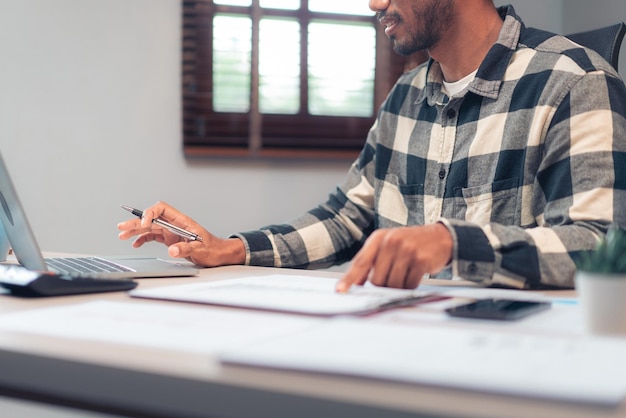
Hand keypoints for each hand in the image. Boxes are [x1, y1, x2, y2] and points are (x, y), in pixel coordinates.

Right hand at [117, 201, 244, 266]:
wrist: (219, 254)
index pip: (162, 208)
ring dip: (135, 231)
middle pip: (151, 218)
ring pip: (150, 227)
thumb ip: (186, 249)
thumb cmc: (213, 249)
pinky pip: (154, 236)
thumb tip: (172, 250)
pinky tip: (136, 244)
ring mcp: (172, 231)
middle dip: (136, 222)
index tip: (144, 224)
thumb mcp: (201, 249)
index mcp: (182, 221)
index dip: (150, 213)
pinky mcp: (170, 239)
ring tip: (122, 235)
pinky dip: (143, 239)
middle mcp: (175, 224)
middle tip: (121, 227)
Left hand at [336, 223, 452, 291]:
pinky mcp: (420, 260)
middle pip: (376, 279)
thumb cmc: (410, 244)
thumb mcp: (388, 245)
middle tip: (394, 275)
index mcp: (378, 238)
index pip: (360, 262)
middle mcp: (391, 242)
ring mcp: (406, 250)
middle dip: (383, 284)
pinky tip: (415, 274)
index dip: (349, 278)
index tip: (340, 290)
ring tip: (405, 273)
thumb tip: (356, 283)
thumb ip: (371, 261)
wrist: (440, 237)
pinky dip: (411, 285)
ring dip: (398, 286)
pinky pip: (409, 285)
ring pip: (392, 284)